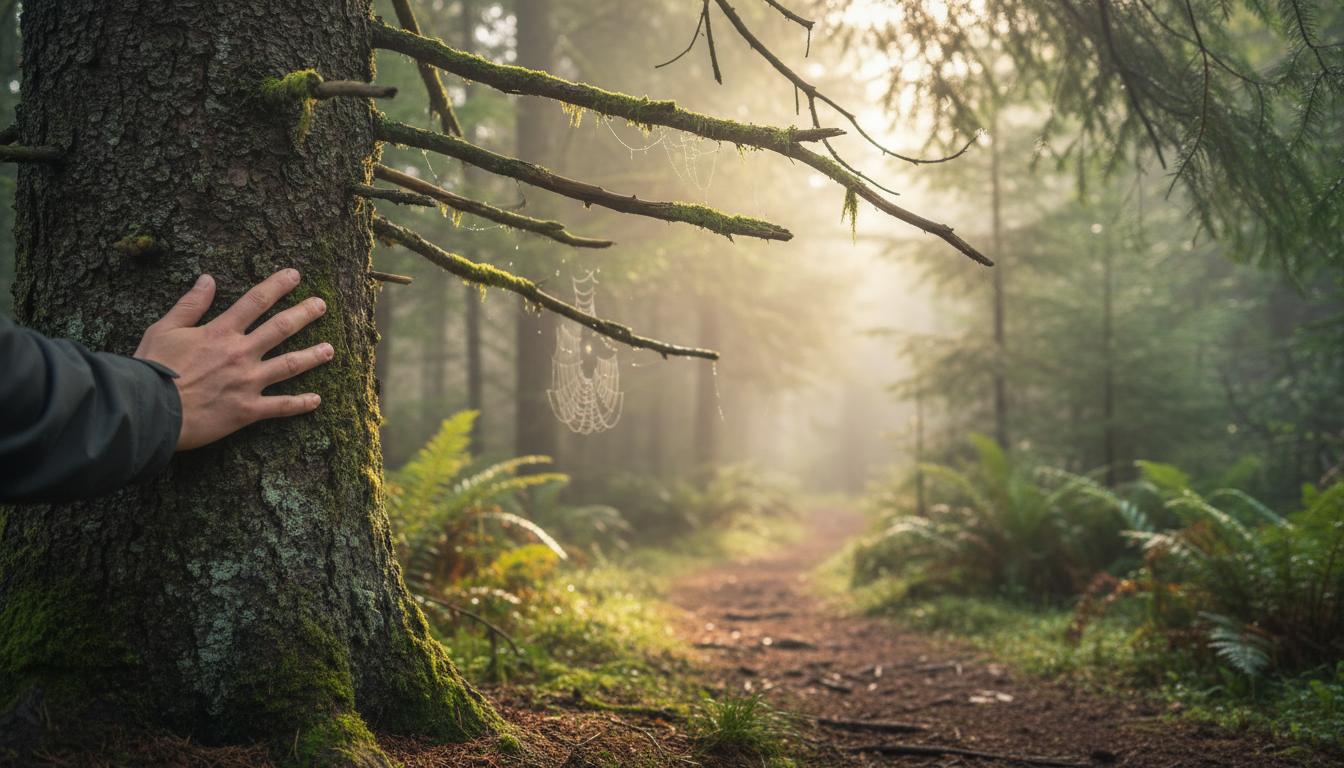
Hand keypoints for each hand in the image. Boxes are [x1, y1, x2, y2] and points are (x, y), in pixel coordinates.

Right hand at [134, 269, 333, 450]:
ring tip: (330, 349)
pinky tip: (317, 400)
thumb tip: (208, 279)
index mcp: (220, 332)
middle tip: (322, 304)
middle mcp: (240, 353)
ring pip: (289, 365)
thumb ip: (190, 305)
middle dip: (305, 314)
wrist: (149, 411)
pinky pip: (281, 406)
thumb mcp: (164, 329)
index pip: (256, 301)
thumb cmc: (152, 369)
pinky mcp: (247, 410)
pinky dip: (301, 404)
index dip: (277, 285)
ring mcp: (247, 382)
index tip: (296, 276)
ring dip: (313, 356)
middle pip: (281, 328)